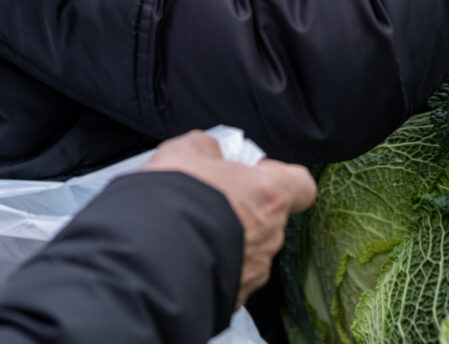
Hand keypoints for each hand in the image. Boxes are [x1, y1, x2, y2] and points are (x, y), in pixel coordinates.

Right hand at [143, 131, 316, 308]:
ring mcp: (254, 272)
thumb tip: (212, 153)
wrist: (147, 260)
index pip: (302, 185)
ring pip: (250, 249)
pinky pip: (231, 276)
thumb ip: (210, 148)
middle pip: (270, 217)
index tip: (255, 173)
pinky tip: (187, 256)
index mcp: (269, 193)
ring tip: (193, 230)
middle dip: (245, 209)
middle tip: (213, 200)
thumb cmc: (173, 201)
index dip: (281, 177)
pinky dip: (214, 266)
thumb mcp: (187, 150)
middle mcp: (270, 235)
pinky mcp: (234, 299)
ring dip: (229, 239)